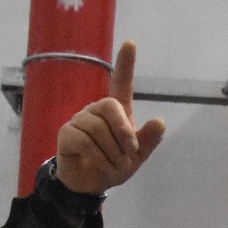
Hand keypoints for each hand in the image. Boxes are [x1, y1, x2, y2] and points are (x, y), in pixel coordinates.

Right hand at [55, 40, 167, 194]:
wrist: (90, 184)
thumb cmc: (114, 165)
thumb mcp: (136, 156)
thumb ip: (148, 140)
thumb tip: (160, 121)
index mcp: (117, 112)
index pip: (121, 82)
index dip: (125, 64)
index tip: (130, 43)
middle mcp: (96, 110)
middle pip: (109, 106)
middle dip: (123, 132)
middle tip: (130, 153)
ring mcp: (80, 120)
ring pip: (97, 128)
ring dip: (112, 151)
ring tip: (116, 165)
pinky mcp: (67, 133)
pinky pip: (85, 141)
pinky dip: (100, 157)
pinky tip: (105, 166)